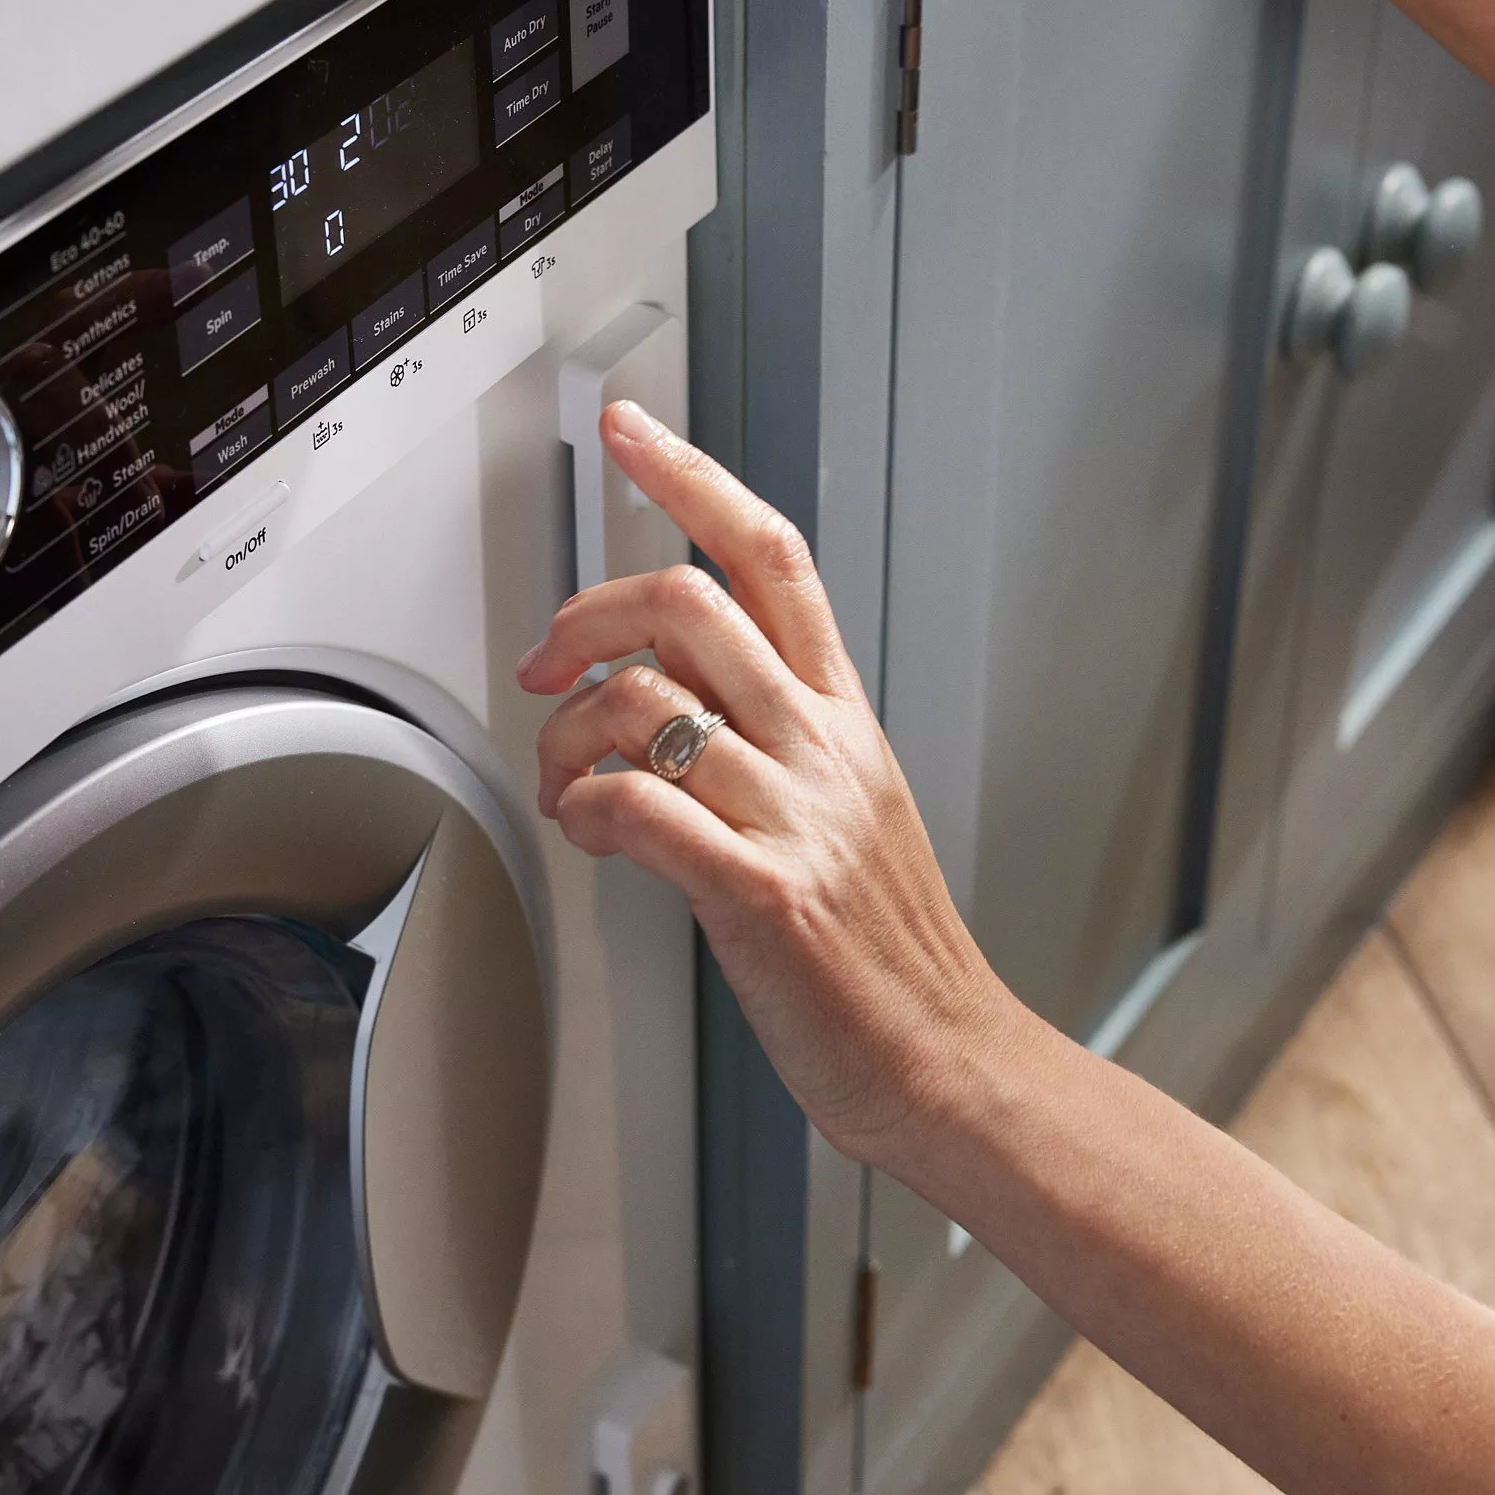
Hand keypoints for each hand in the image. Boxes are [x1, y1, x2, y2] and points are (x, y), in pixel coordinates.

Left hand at [517, 401, 1017, 1163]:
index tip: (633, 433)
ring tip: (567, 789)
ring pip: (643, 702)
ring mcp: (795, 817)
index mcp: (846, 720)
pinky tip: (593, 833)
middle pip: (687, 602)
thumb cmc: (890, 956)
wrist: (947, 1061)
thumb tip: (670, 706)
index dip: (693, 478)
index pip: (773, 558)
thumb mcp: (851, 818)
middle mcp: (823, 748)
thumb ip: (774, 748)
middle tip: (547, 663)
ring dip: (566, 736)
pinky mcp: (761, 893)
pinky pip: (640, 806)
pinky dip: (588, 808)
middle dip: (583, 615)